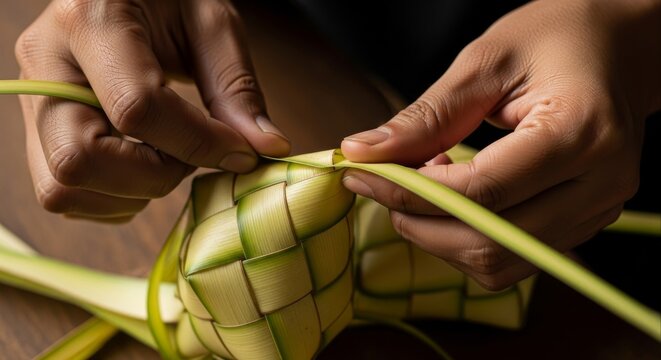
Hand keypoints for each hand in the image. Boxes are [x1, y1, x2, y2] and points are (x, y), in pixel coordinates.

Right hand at [15, 0, 289, 220]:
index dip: (199, 143)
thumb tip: (266, 150)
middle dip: (152, 177)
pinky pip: (61, 194)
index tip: (242, 152)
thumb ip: (236, 88)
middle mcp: (44, 62)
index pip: (137, 108)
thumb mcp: (211, 24)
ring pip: (61, 188)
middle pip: (79, 160)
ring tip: (164, 158)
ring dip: (130, 193)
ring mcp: (31, 98)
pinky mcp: (33, 126)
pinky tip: (140, 165)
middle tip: (188, 156)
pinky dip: (111, 198)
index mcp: (90, 20)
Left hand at [341, 0, 660, 289]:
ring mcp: (599, 210)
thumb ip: (427, 117)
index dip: (410, 193)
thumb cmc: (558, 38)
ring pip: (499, 263)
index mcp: (581, 132)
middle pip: (489, 241)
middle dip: (419, 223)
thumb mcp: (486, 61)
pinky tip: (454, 197)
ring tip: (424, 185)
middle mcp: (600, 184)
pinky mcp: (585, 222)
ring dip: (441, 236)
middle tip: (383, 183)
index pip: (481, 191)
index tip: (361, 174)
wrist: (622, 46)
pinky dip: (467, 238)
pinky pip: (513, 258)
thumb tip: (363, 153)